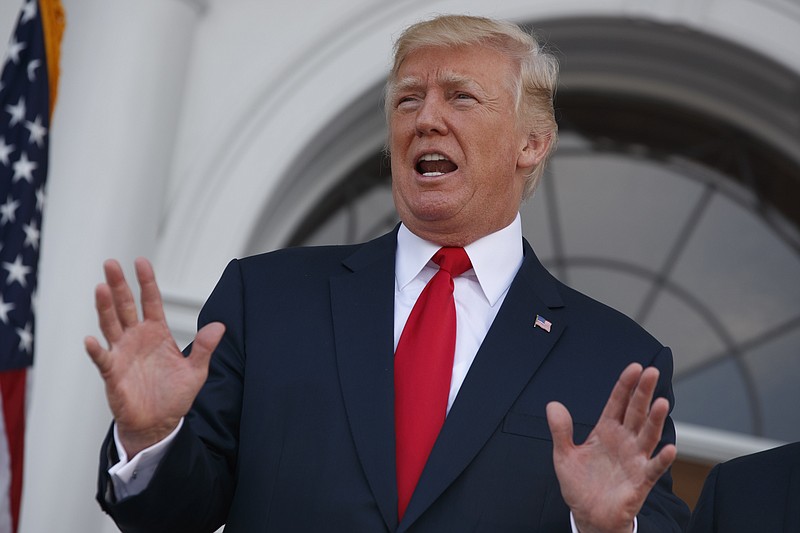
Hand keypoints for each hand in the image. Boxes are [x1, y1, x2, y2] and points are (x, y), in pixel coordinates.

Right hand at [85, 258, 224, 456]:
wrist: (159, 424)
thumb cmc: (175, 396)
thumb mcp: (196, 371)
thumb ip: (205, 347)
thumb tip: (220, 326)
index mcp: (157, 333)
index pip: (151, 301)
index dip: (146, 282)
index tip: (141, 261)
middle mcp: (137, 338)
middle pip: (125, 306)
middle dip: (119, 285)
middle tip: (110, 263)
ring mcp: (122, 353)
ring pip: (111, 325)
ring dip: (105, 308)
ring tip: (100, 288)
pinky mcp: (112, 373)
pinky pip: (102, 359)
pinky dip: (96, 350)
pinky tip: (91, 340)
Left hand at [546, 363, 676, 532]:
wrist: (589, 516)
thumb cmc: (580, 485)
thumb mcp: (564, 455)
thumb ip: (561, 430)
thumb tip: (553, 405)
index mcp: (606, 431)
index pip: (617, 403)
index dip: (625, 385)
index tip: (634, 367)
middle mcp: (624, 441)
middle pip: (635, 412)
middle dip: (643, 392)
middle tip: (652, 372)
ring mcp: (634, 459)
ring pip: (648, 435)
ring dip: (655, 420)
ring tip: (661, 402)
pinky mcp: (640, 481)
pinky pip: (653, 468)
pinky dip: (662, 460)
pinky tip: (670, 449)